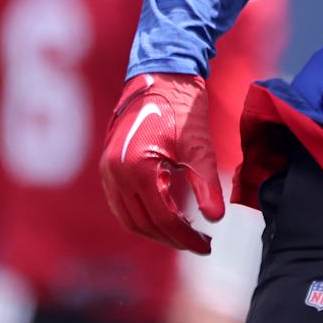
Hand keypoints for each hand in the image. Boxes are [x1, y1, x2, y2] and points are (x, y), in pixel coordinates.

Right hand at [100, 73, 224, 253]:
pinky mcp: (109, 167)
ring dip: (156, 230)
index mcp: (136, 169)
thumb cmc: (183, 108)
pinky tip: (168, 216)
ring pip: (128, 217)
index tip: (207, 246)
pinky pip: (122, 203)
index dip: (185, 237)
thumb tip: (215, 220)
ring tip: (186, 234)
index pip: (161, 218)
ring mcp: (108, 171)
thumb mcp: (200, 148)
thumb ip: (207, 186)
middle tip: (200, 244)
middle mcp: (115, 174)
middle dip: (171, 238)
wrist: (161, 77)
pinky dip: (143, 215)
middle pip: (142, 224)